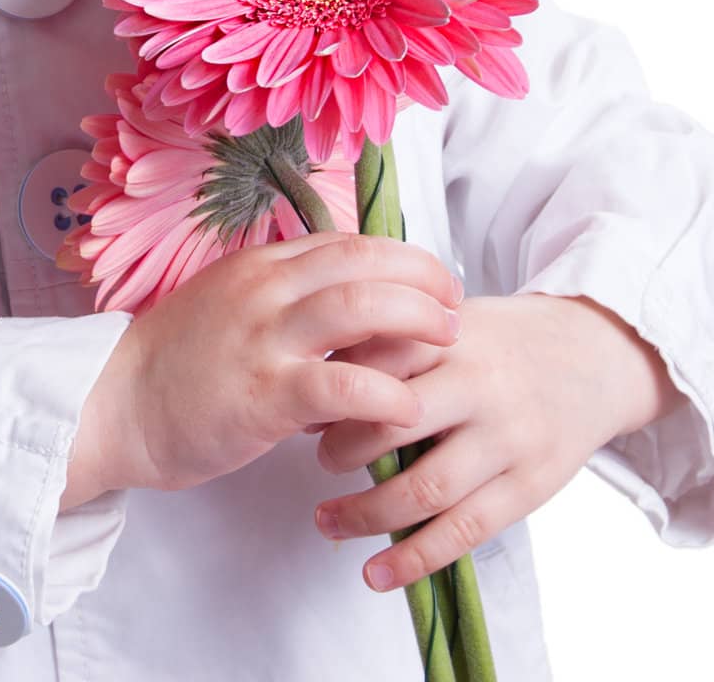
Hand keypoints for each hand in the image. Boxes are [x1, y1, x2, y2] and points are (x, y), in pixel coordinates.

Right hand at [86, 230, 462, 496]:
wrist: (113, 405)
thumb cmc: (175, 364)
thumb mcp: (229, 307)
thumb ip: (284, 301)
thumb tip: (348, 312)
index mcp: (260, 266)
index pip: (347, 242)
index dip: (401, 256)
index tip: (434, 279)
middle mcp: (265, 289)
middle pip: (364, 261)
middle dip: (422, 276)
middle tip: (456, 303)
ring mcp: (264, 338)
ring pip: (359, 307)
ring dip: (416, 318)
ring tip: (449, 338)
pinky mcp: (263, 394)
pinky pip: (339, 382)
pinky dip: (384, 390)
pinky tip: (408, 405)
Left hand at [309, 291, 642, 593]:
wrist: (595, 354)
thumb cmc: (501, 340)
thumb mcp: (448, 321)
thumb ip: (390, 344)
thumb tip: (318, 387)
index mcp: (451, 336)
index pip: (378, 358)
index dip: (334, 385)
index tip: (300, 401)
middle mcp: (479, 385)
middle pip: (394, 422)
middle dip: (342, 450)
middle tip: (319, 460)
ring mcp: (507, 438)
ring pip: (425, 488)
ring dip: (365, 513)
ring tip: (327, 519)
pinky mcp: (528, 486)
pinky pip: (464, 530)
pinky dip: (415, 558)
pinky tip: (376, 575)